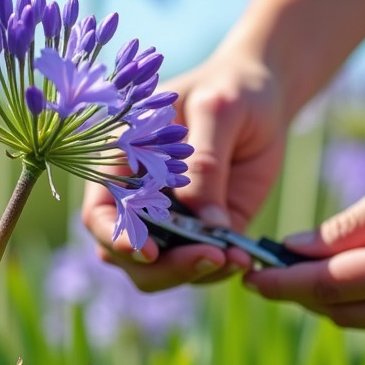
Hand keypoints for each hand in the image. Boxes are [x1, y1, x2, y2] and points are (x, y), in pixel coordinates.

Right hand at [82, 50, 290, 291]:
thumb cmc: (229, 90)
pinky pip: (201, 264)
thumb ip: (205, 161)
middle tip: (208, 257)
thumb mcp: (217, 110)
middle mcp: (138, 198)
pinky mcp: (205, 233)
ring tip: (234, 258)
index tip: (148, 250)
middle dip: (162, 267)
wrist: (264, 98)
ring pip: (162, 268)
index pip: (100, 211)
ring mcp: (171, 221)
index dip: (115, 236)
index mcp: (121, 162)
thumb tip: (206, 222)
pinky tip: (242, 256)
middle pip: (126, 254)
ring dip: (193, 273)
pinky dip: (219, 269)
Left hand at [242, 136, 364, 328]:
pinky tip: (338, 268)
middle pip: (340, 310)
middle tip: (260, 264)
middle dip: (296, 291)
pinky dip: (355, 296)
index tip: (248, 275)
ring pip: (360, 317)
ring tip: (291, 264)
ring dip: (322, 296)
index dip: (284, 282)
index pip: (331, 284)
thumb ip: (349, 225)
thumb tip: (295, 249)